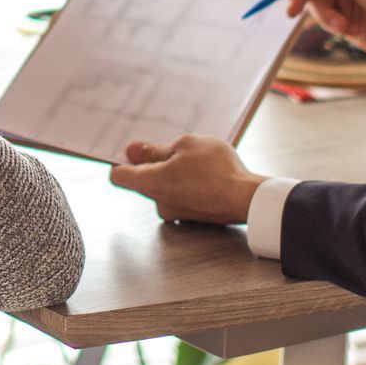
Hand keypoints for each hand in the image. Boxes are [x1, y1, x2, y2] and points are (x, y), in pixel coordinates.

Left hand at [108, 135, 265, 224]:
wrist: (247, 199)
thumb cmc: (216, 169)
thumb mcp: (184, 146)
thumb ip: (155, 150)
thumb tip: (132, 150)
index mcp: (149, 183)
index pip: (118, 176)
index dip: (122, 161)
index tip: (132, 150)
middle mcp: (158, 202)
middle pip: (144, 180)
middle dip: (156, 164)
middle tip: (176, 148)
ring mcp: (176, 213)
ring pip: (166, 188)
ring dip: (175, 174)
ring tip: (197, 160)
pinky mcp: (193, 218)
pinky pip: (182, 196)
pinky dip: (189, 186)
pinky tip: (207, 175)